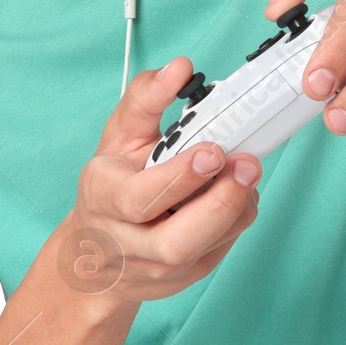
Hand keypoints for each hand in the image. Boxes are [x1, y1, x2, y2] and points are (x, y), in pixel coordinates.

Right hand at [64, 56, 260, 307]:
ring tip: (246, 172)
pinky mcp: (187, 276)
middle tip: (247, 164)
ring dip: (236, 208)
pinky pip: (223, 247)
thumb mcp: (119, 136)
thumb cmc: (112, 185)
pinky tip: (237, 191)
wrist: (98, 254)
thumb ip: (146, 98)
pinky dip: (238, 216)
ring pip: (205, 248)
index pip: (139, 199)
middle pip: (175, 242)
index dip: (180, 178)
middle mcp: (127, 241)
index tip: (212, 150)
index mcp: (105, 198)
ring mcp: (158, 267)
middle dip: (219, 203)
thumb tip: (179, 68)